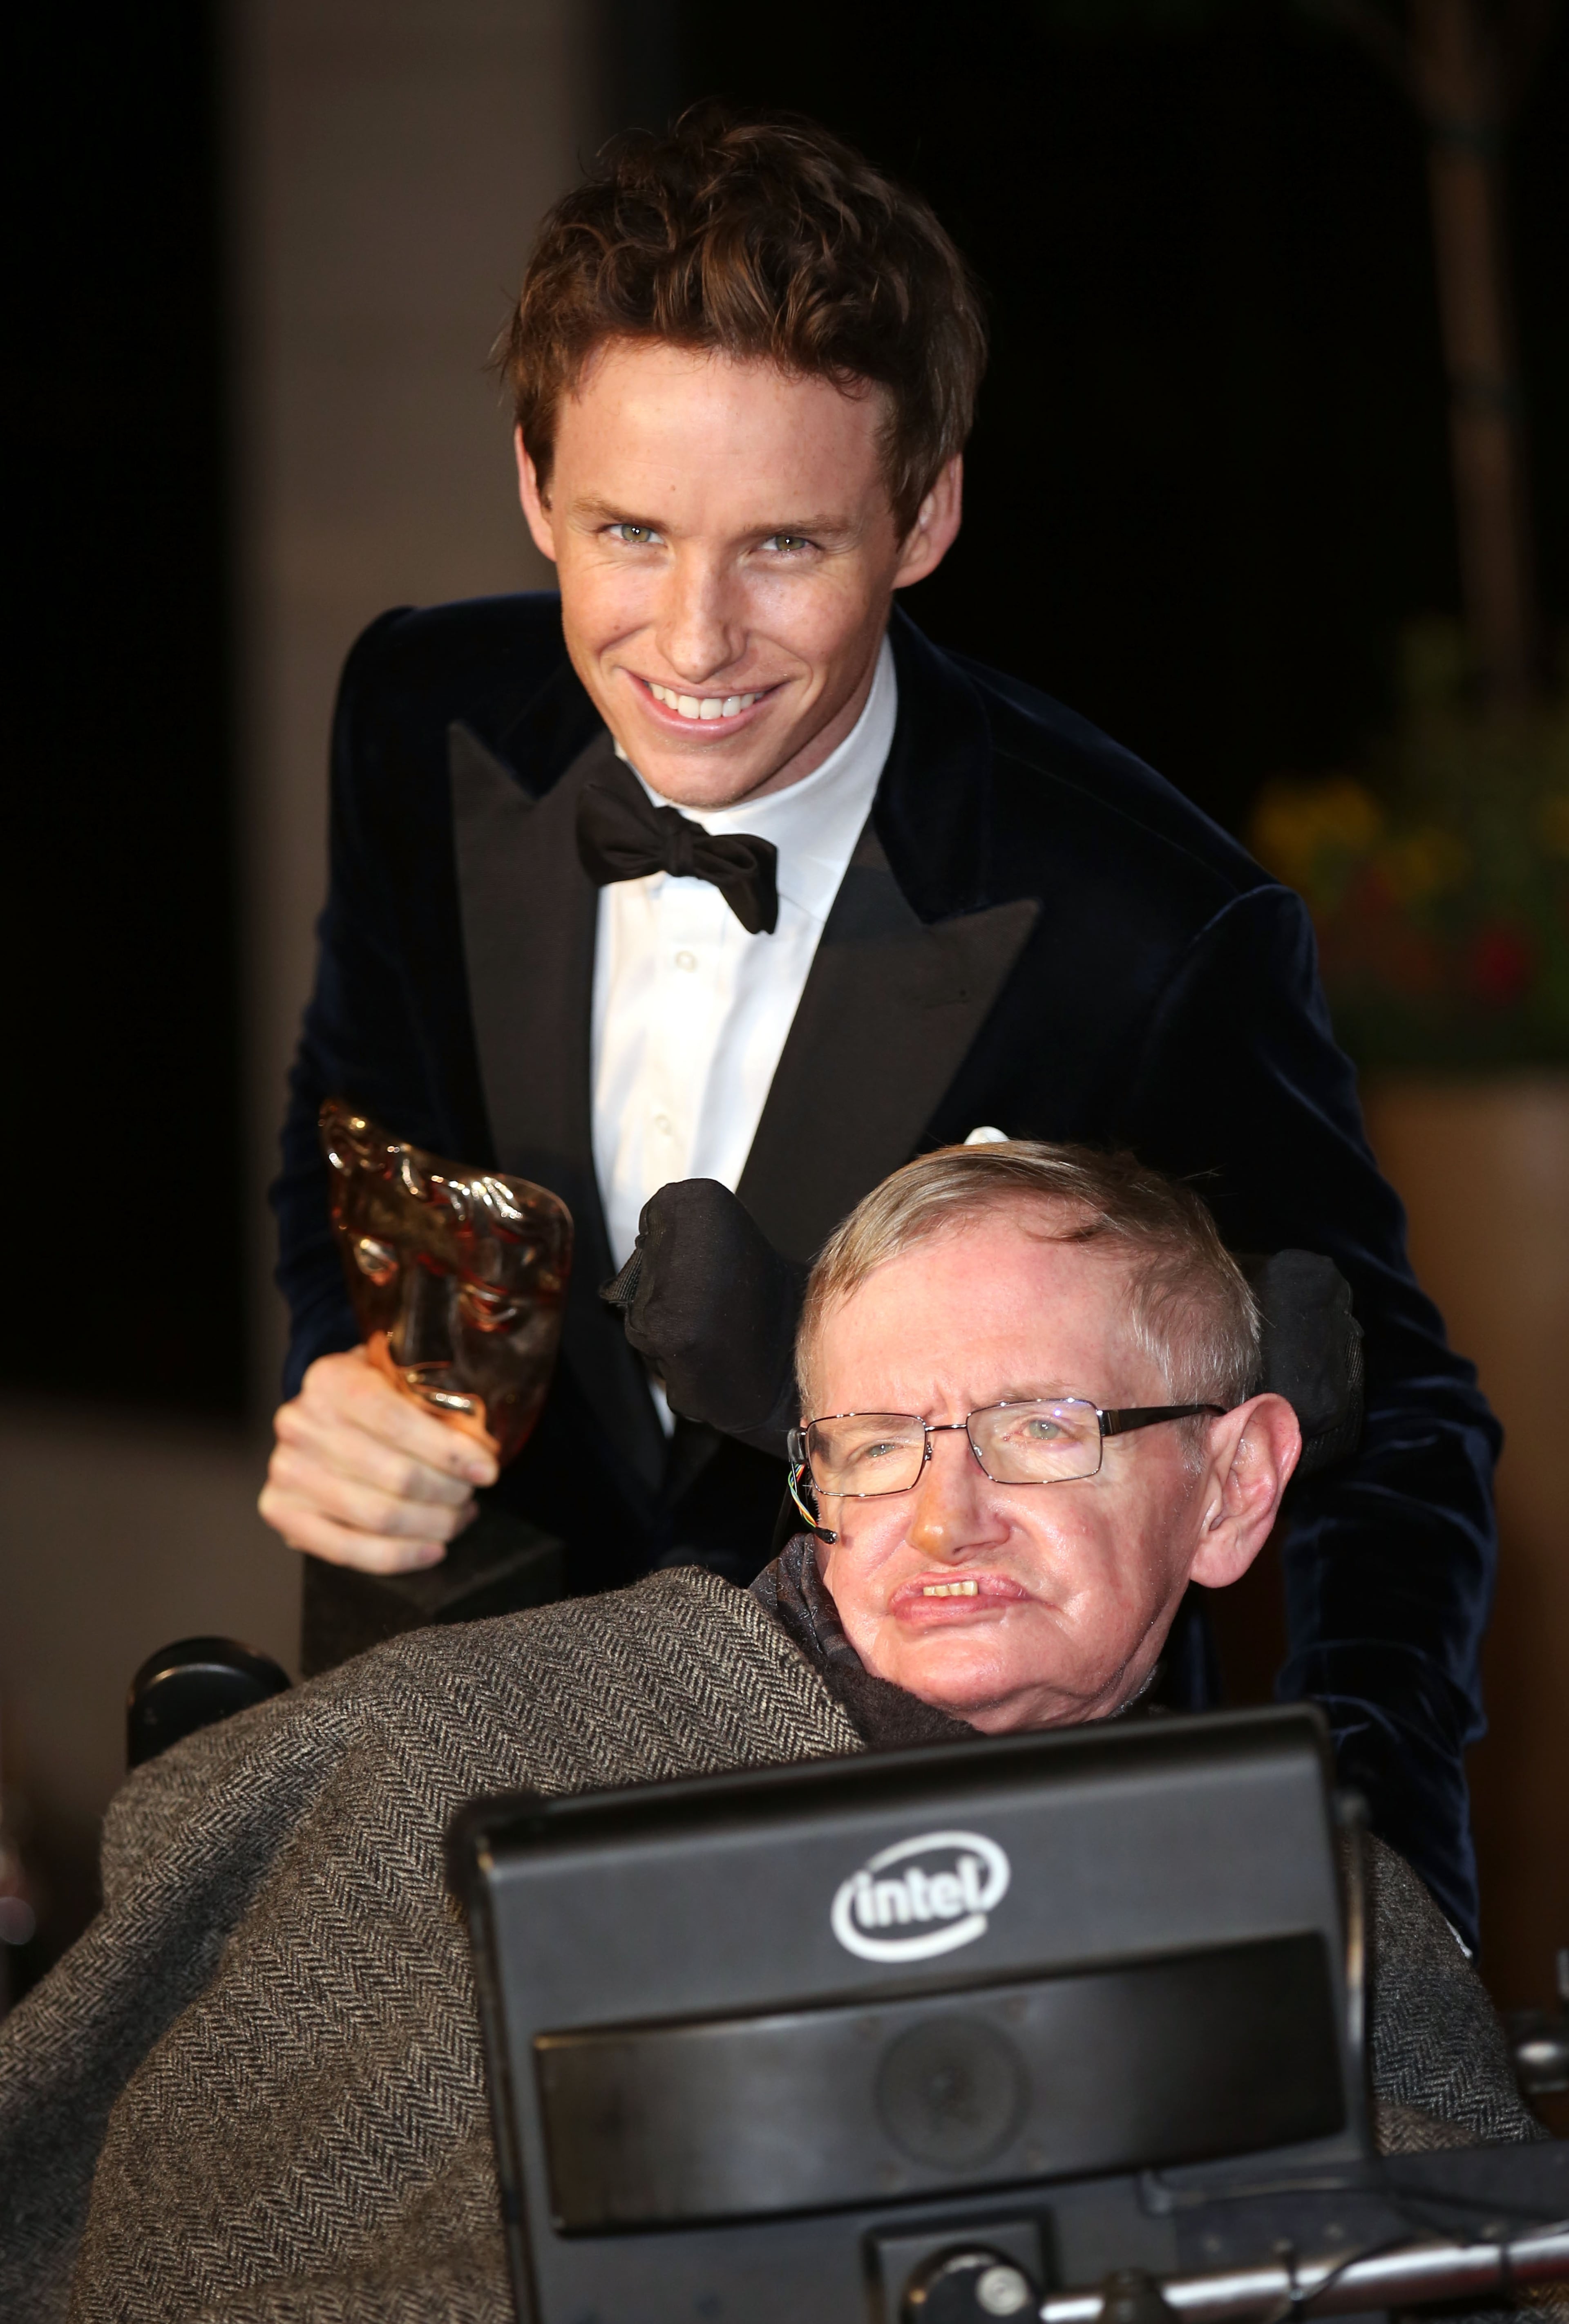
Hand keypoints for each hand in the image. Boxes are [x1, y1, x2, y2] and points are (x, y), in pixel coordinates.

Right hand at [259, 1347, 498, 1572]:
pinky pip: (347, 1550)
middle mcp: (300, 1423)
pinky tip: (432, 1548)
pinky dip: (398, 1556)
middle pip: (396, 1477)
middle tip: (471, 1494)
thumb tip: (482, 1450)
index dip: (451, 1452)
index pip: (399, 1423)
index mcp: (331, 1380)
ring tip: (458, 1518)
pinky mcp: (281, 1511)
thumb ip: (433, 1405)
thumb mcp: (399, 1379)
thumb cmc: (371, 1395)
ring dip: (433, 1524)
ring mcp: (286, 1470)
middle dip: (449, 1493)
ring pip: (379, 1517)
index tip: (487, 1470)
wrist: (319, 1412)